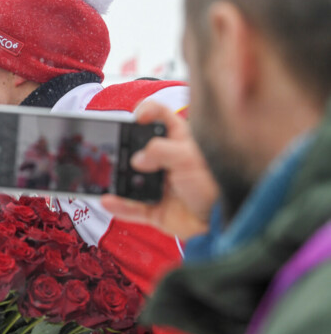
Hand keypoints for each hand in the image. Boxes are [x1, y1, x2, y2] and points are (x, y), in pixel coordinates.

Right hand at [100, 100, 218, 239]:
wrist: (226, 222)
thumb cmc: (217, 185)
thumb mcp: (189, 158)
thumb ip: (160, 151)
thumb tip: (136, 159)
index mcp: (180, 141)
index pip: (161, 117)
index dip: (147, 111)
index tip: (136, 117)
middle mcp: (168, 162)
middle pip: (138, 148)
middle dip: (124, 148)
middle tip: (115, 148)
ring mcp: (161, 186)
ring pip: (131, 180)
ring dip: (117, 179)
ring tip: (107, 176)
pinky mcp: (156, 209)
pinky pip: (132, 208)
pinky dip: (119, 206)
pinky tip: (108, 200)